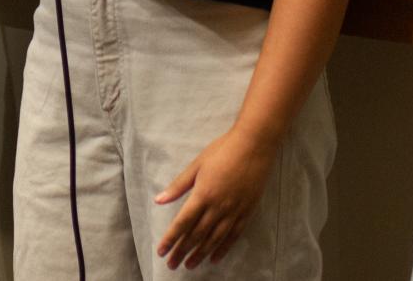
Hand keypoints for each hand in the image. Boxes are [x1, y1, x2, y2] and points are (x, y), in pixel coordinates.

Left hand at [155, 126, 275, 268]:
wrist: (253, 147)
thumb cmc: (221, 151)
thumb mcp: (196, 165)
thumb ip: (179, 185)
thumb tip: (159, 200)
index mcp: (203, 195)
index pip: (183, 222)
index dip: (171, 238)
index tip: (161, 250)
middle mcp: (218, 208)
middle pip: (197, 235)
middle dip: (182, 251)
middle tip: (171, 264)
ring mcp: (233, 212)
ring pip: (214, 240)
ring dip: (200, 254)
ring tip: (189, 265)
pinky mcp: (246, 213)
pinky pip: (232, 237)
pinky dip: (222, 249)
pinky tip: (214, 258)